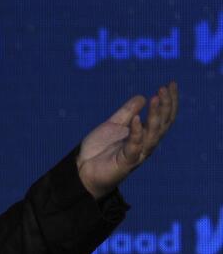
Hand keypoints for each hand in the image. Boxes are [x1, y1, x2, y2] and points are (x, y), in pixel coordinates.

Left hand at [77, 81, 177, 199]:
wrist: (82, 171)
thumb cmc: (99, 150)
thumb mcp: (113, 125)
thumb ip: (127, 112)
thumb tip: (142, 97)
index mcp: (144, 135)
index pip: (163, 116)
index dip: (169, 100)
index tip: (171, 83)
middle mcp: (145, 144)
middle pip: (163, 123)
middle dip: (166, 105)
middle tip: (164, 88)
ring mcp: (137, 154)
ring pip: (154, 133)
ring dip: (156, 115)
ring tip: (156, 97)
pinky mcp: (126, 162)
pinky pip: (134, 146)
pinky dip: (136, 132)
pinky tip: (136, 119)